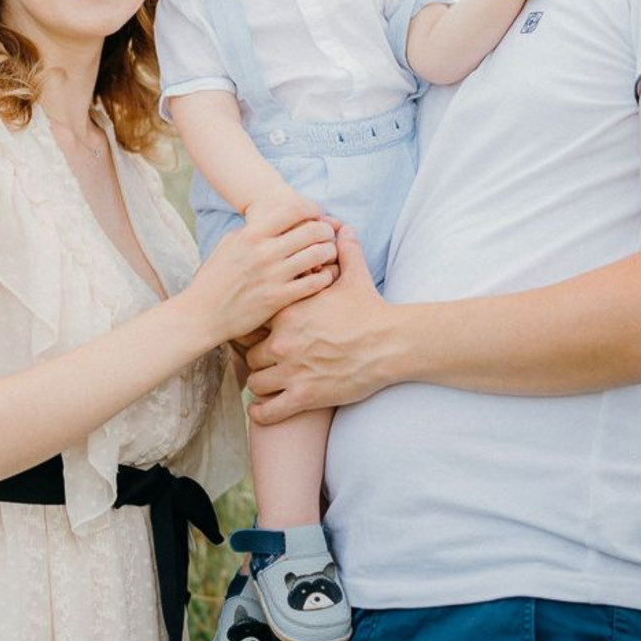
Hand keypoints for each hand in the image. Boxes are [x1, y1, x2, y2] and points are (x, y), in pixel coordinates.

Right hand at [186, 193, 337, 344]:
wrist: (203, 314)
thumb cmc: (214, 278)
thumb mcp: (229, 244)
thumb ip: (253, 230)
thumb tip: (277, 220)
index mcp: (251, 234)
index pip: (293, 210)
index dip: (312, 209)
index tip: (317, 215)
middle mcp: (263, 252)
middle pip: (311, 230)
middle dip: (326, 230)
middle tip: (328, 235)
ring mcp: (272, 276)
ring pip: (318, 254)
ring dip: (329, 252)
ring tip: (328, 254)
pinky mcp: (279, 298)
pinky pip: (315, 282)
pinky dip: (325, 276)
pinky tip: (324, 276)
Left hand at [244, 225, 392, 423]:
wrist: (390, 343)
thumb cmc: (370, 311)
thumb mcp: (354, 276)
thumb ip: (344, 251)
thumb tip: (344, 228)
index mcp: (288, 313)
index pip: (252, 323)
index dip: (253, 331)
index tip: (257, 335)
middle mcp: (283, 342)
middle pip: (250, 356)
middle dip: (257, 360)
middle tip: (264, 364)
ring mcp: (292, 372)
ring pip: (256, 383)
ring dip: (260, 386)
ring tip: (267, 387)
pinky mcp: (305, 396)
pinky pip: (268, 411)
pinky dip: (262, 413)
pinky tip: (262, 411)